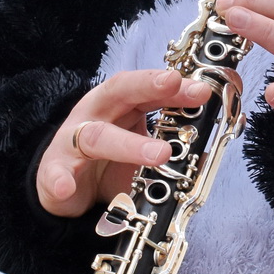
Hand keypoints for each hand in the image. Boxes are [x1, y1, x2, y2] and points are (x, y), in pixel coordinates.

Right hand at [37, 69, 213, 216]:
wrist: (67, 190)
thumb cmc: (109, 163)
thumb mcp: (144, 148)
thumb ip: (175, 141)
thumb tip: (219, 136)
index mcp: (121, 105)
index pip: (148, 87)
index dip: (174, 85)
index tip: (201, 89)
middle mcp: (96, 114)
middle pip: (120, 90)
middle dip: (148, 85)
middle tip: (175, 83)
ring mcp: (73, 141)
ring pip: (98, 136)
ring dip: (128, 144)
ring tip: (159, 155)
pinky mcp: (55, 170)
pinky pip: (56, 173)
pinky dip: (60, 180)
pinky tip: (66, 186)